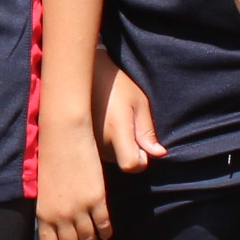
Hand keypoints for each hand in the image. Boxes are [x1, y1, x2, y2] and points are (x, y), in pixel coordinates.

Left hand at [36, 117, 109, 239]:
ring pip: (89, 237)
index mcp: (44, 213)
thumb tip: (54, 224)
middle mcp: (61, 216)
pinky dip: (105, 231)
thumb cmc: (49, 157)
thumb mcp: (43, 189)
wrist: (64, 137)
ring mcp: (80, 209)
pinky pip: (104, 224)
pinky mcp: (97, 200)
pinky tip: (106, 232)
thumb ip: (49, 209)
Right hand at [93, 52, 164, 171]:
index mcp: (117, 131)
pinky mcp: (80, 141)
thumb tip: (159, 153)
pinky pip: (98, 153)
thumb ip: (147, 131)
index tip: (144, 145)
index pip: (131, 165)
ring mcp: (88, 142)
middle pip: (122, 164)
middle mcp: (100, 141)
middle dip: (131, 153)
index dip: (142, 161)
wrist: (87, 75)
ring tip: (115, 124)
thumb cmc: (117, 85)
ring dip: (118, 149)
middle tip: (129, 128)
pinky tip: (104, 126)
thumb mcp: (139, 103)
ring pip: (110, 159)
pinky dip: (106, 145)